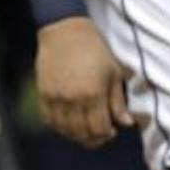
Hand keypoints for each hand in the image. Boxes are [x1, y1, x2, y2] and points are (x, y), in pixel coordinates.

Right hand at [35, 17, 133, 147]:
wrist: (65, 31)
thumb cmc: (95, 50)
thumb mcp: (114, 73)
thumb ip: (119, 101)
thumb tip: (127, 123)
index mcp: (93, 94)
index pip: (99, 129)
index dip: (107, 135)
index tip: (112, 130)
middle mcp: (73, 99)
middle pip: (82, 134)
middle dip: (94, 139)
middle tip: (100, 134)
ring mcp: (56, 97)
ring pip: (64, 130)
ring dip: (76, 135)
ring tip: (84, 130)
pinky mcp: (43, 93)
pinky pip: (48, 120)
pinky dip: (58, 127)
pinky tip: (67, 123)